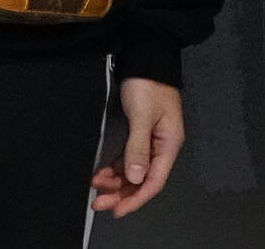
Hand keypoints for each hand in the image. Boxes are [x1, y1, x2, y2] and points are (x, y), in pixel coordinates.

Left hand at [88, 77, 182, 217]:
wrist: (146, 55)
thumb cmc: (147, 85)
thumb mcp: (142, 116)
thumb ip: (138, 148)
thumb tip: (135, 178)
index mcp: (169, 144)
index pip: (153, 181)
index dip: (135, 199)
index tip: (115, 209)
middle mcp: (162, 146)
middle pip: (142, 179)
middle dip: (121, 193)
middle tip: (98, 202)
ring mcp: (151, 140)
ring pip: (134, 170)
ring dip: (116, 181)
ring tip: (95, 186)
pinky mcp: (140, 133)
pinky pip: (128, 159)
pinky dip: (115, 168)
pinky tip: (101, 173)